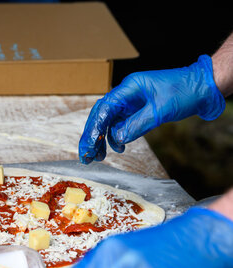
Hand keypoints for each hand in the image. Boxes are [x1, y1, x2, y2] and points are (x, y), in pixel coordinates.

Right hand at [79, 55, 224, 163]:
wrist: (204, 86)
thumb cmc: (186, 92)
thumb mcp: (160, 111)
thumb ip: (136, 125)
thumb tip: (117, 139)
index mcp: (129, 88)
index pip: (104, 109)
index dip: (94, 128)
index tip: (89, 146)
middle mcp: (127, 93)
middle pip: (101, 115)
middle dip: (92, 136)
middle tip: (86, 155)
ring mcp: (131, 101)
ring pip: (109, 121)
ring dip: (103, 138)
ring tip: (99, 156)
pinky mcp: (138, 109)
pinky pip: (121, 123)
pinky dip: (117, 136)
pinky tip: (119, 147)